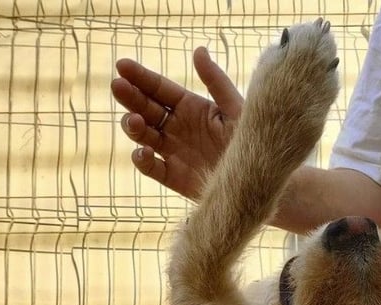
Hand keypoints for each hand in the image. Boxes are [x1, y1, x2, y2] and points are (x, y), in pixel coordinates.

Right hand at [111, 49, 242, 198]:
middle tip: (119, 87)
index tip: (122, 66)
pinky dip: (142, 159)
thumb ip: (216, 82)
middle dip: (130, 97)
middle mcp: (178, 127)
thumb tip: (198, 50)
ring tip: (135, 121)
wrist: (261, 178)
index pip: (159, 89)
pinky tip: (143, 151)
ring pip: (143, 135)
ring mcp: (173, 151)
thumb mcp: (235, 108)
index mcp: (191, 107)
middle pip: (146, 108)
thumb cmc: (252, 141)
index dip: (141, 77)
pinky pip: (151, 167)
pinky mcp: (173, 176)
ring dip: (133, 126)